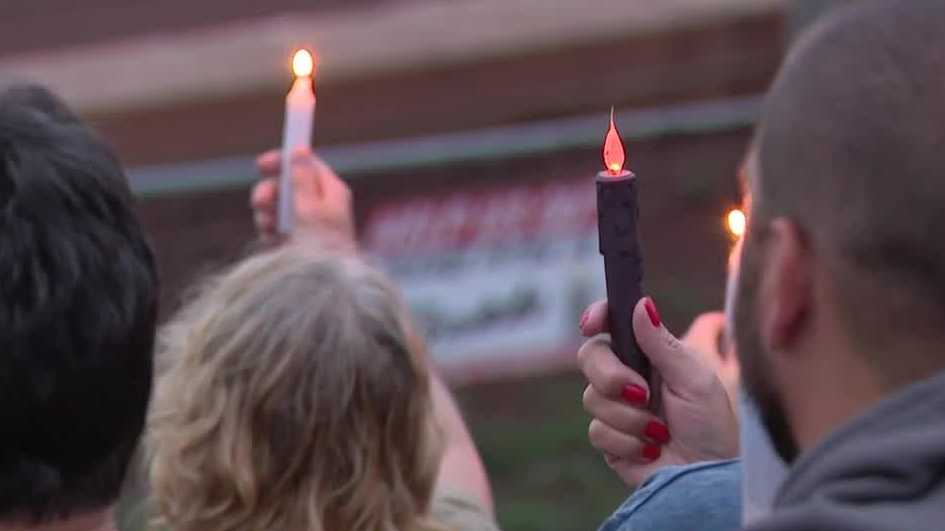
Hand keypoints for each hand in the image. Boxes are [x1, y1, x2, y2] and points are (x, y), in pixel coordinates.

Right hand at [250, 148, 354, 248]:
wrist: (324, 287)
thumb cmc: (321, 246)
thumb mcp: (309, 207)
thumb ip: (301, 179)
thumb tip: (300, 150)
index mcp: (332, 192)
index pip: (308, 164)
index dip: (284, 160)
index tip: (262, 164)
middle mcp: (321, 205)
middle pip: (288, 185)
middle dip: (270, 192)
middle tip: (260, 202)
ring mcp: (308, 224)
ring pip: (278, 207)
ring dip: (267, 213)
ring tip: (269, 227)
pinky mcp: (296, 241)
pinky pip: (275, 227)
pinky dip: (270, 231)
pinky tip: (272, 240)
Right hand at [578, 298, 737, 487]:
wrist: (708, 478)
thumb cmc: (712, 425)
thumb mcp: (694, 379)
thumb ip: (663, 343)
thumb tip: (641, 303)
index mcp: (648, 355)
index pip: (612, 325)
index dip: (596, 317)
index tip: (591, 324)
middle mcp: (627, 377)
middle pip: (590, 357)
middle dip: (611, 376)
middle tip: (642, 394)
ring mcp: (615, 408)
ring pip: (592, 397)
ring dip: (630, 418)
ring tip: (661, 432)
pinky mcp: (609, 440)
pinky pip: (598, 431)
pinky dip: (628, 442)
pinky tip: (651, 450)